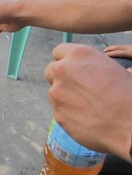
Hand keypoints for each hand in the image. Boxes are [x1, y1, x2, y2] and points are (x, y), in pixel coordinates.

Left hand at [44, 43, 131, 160]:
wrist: (129, 122)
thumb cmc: (127, 94)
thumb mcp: (110, 67)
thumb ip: (87, 66)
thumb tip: (82, 70)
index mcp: (78, 54)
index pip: (58, 51)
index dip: (65, 61)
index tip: (69, 68)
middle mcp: (62, 70)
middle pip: (51, 71)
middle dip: (59, 78)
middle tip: (75, 88)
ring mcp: (56, 93)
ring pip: (54, 92)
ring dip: (65, 97)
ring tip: (89, 106)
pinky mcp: (57, 113)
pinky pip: (60, 111)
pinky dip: (69, 114)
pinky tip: (87, 118)